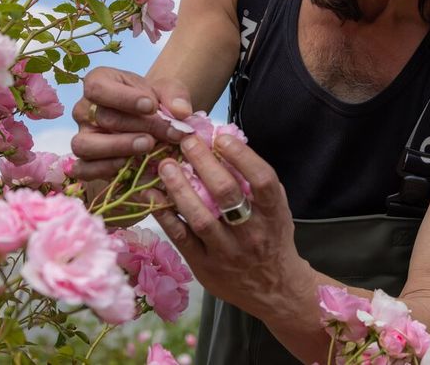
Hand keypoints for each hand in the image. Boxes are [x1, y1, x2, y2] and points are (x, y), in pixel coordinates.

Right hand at [69, 67, 192, 179]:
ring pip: (85, 145)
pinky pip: (84, 169)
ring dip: (118, 147)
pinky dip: (104, 169)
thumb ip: (175, 96)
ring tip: (148, 145)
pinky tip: (129, 164)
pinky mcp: (85, 162)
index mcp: (98, 83)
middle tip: (166, 132)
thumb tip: (181, 112)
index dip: (124, 98)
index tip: (151, 106)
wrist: (152, 122)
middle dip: (138, 126)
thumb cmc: (154, 101)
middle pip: (102, 118)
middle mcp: (84, 110)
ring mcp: (82, 136)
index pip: (98, 88)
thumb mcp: (169, 90)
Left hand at [149, 134, 315, 319]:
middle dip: (203, 163)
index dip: (242, 156)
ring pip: (200, 218)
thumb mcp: (277, 209)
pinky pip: (182, 238)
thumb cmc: (273, 238)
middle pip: (226, 194)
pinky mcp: (205, 266)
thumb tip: (226, 144)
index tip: (221, 138)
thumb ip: (257, 182)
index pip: (261, 180)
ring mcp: (227, 252)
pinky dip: (166, 216)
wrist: (274, 289)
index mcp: (273, 214)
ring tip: (164, 166)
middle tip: (186, 142)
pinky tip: (153, 196)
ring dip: (179, 189)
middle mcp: (252, 233)